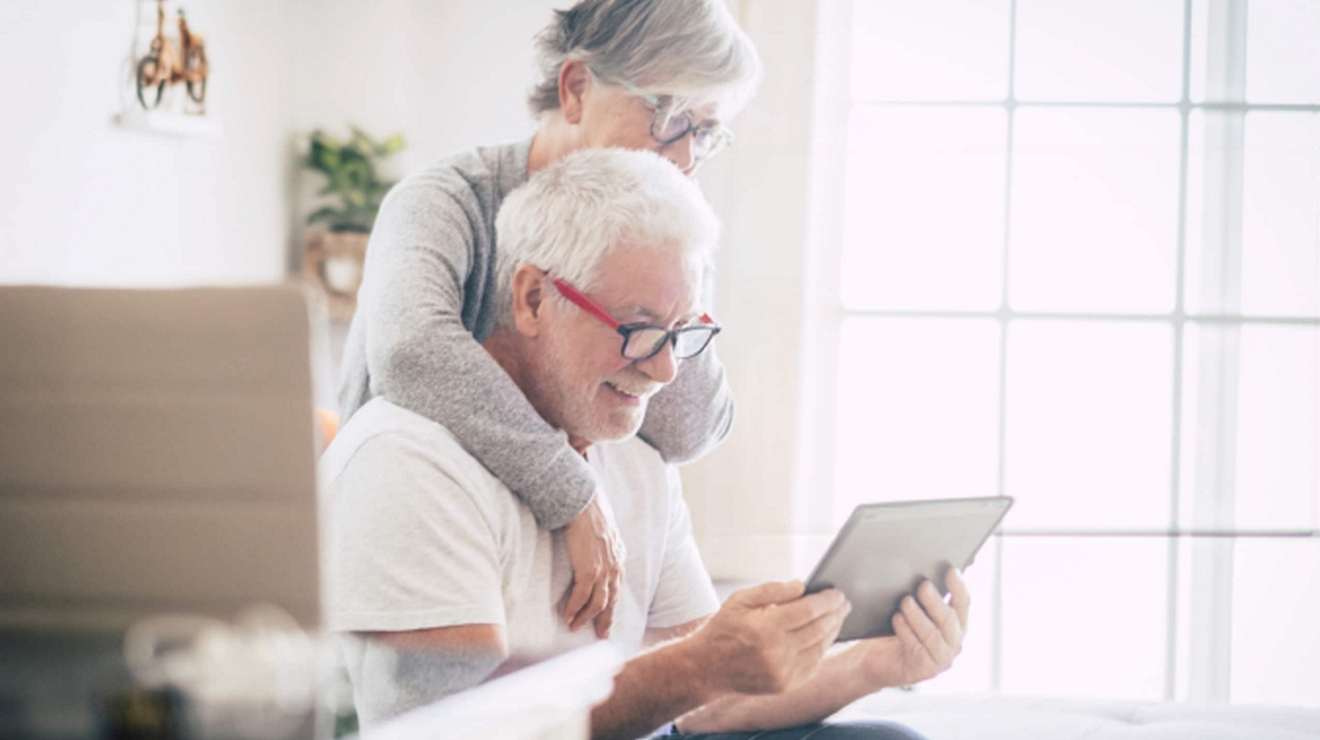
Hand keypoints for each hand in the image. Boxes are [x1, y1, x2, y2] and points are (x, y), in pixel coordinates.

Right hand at [562, 492, 625, 637]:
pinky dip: (575, 609)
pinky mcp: (589, 570)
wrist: (585, 504)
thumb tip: (597, 552)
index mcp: (619, 559)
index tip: (607, 619)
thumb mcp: (605, 533)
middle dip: (605, 620)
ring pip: (597, 603)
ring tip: (575, 627)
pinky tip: (568, 616)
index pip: (617, 589)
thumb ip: (605, 547)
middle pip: (611, 601)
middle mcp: (614, 568)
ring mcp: (603, 571)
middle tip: (599, 635)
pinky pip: (582, 597)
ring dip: (586, 618)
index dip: (612, 606)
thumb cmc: (591, 514)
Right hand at [691, 581, 851, 695]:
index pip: (809, 610)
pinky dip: (822, 649)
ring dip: (833, 630)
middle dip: (836, 613)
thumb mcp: (740, 600)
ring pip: (820, 647)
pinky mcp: (785, 685)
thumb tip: (801, 585)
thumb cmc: (724, 628)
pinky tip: (825, 637)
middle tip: (844, 603)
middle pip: (819, 628)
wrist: (707, 668)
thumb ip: (771, 590)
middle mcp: (777, 652)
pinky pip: (813, 665)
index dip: (827, 600)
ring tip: (838, 617)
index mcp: (766, 627)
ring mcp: (783, 672)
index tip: (838, 593)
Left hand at [857, 569, 969, 689]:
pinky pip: (916, 648)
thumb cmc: (898, 630)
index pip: (963, 603)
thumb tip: (921, 573)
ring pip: (932, 635)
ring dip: (918, 616)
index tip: (951, 570)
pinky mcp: (923, 670)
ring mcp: (940, 659)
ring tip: (906, 602)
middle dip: (935, 602)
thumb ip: (923, 597)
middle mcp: (953, 643)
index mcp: (956, 625)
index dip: (959, 587)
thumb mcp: (914, 611)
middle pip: (949, 620)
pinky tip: (896, 619)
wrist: (878, 660)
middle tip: (923, 586)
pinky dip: (906, 631)